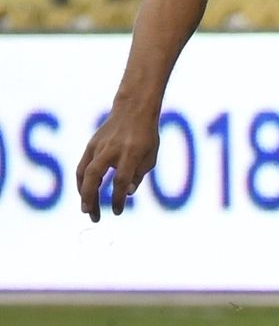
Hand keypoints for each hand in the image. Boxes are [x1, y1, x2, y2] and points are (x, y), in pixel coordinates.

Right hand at [76, 106, 160, 220]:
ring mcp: (99, 146)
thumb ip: (138, 176)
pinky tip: (84, 194)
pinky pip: (82, 166)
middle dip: (91, 198)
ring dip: (83, 193)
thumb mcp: (150, 156)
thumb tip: (127, 194)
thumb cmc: (146, 136)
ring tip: (87, 209)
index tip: (118, 211)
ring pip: (84, 172)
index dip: (118, 198)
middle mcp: (112, 150)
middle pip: (94, 176)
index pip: (121, 180)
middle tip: (93, 216)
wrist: (133, 110)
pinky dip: (81, 182)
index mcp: (130, 153)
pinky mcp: (91, 145)